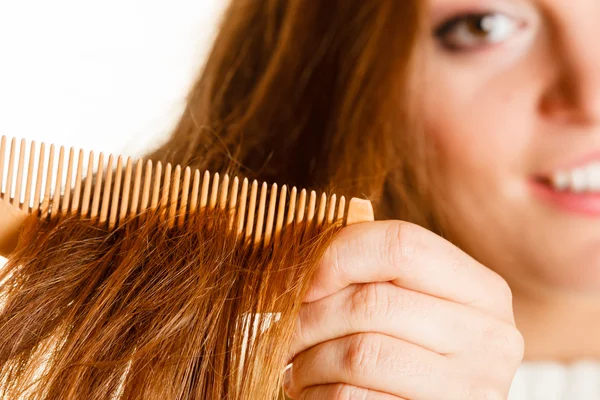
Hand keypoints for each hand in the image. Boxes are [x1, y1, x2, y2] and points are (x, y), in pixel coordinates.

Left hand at [284, 220, 523, 398]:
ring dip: (310, 359)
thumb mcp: (408, 306)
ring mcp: (471, 387)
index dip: (340, 255)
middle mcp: (490, 337)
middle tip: (287, 330)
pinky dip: (320, 393)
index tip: (304, 280)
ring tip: (299, 364)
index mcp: (482, 290)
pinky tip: (315, 390)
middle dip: (311, 317)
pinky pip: (355, 397)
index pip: (403, 244)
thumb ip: (373, 272)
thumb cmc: (408, 356)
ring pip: (360, 352)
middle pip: (373, 302)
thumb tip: (304, 251)